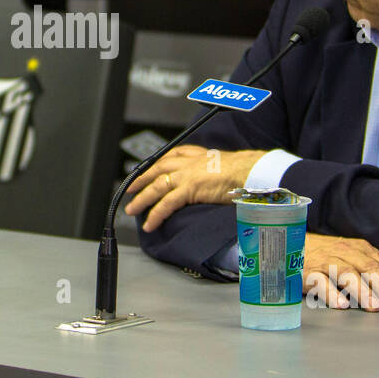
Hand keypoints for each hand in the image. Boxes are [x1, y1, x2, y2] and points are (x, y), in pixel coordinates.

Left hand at [124, 147, 266, 231]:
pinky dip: (155, 214)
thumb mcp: (221, 163)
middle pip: (156, 170)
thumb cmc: (241, 170)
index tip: (145, 171)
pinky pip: (166, 204)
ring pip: (156, 187)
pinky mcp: (188, 189)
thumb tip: (207, 180)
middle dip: (140, 181)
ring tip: (132, 210)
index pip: (167, 157)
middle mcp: (186, 162)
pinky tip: (150, 223)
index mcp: (194, 154)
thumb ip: (208, 169)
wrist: (248, 171)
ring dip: (142, 200)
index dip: (153, 165)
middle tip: (130, 190)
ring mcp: (185, 175)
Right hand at [302, 232, 378, 311]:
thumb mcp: (359, 260)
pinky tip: (341, 305)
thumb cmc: (328, 256)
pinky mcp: (307, 273)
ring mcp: (326, 262)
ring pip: (347, 275)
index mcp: (361, 249)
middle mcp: (345, 253)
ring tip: (374, 307)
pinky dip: (331, 293)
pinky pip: (320, 282)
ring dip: (362, 291)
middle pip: (369, 269)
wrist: (288, 247)